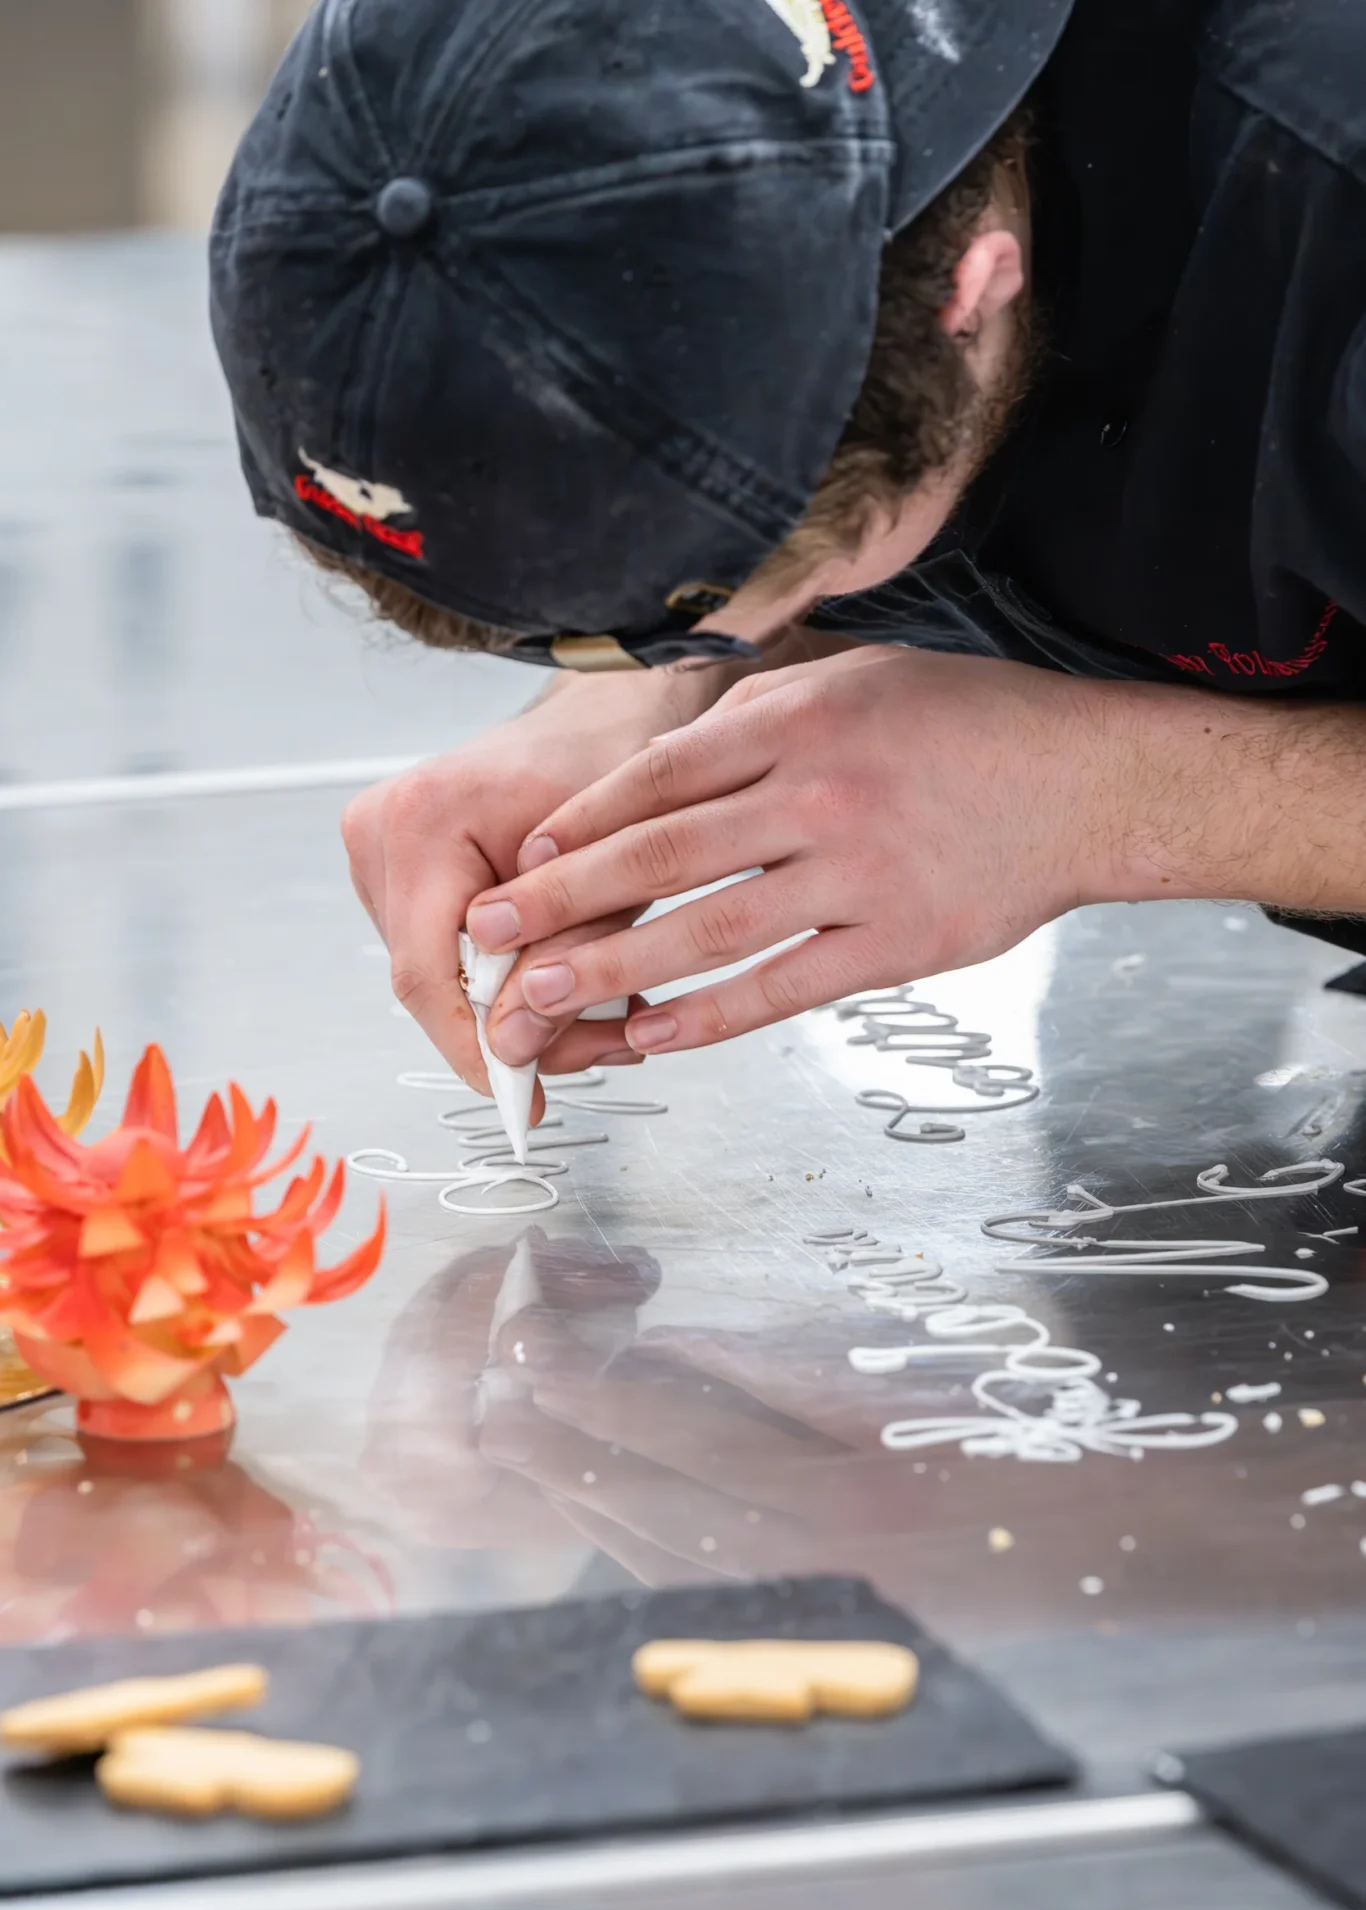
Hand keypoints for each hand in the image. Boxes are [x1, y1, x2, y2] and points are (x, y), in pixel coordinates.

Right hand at [341, 665, 716, 1094]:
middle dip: (514, 1029)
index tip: (520, 1093)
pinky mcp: (392, 872)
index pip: (428, 971)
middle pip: (431, 981)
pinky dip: (504, 977)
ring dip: (516, 1006)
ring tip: (602, 1011)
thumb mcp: (610, 866)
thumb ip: (567, 952)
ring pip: (438, 975)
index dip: (473, 1045)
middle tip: (600, 1047)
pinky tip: (564, 978)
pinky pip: (442, 951)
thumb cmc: (607, 766)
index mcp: (422, 819)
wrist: (594, 720)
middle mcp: (380, 833)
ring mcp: (376, 852)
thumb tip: (524, 1042)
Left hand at [467, 645, 1143, 1059]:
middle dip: (559, 904)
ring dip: (611, 972)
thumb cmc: (969, 723)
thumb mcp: (857, 677)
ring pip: (708, 934)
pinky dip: (710, 1019)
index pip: (655, 780)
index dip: (575, 825)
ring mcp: (856, 876)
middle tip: (488, 941)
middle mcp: (816, 796)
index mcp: (795, 720)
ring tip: (540, 1001)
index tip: (516, 863)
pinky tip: (652, 1039)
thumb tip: (662, 755)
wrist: (1087, 783)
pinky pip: (783, 990)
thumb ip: (757, 714)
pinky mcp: (895, 946)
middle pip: (659, 859)